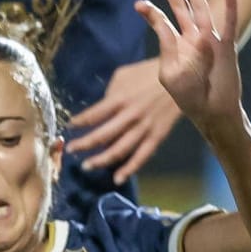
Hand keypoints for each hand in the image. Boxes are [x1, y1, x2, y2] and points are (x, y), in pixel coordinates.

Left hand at [67, 57, 182, 185]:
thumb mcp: (124, 74)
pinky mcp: (157, 136)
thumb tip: (101, 109)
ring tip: (87, 166)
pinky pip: (142, 156)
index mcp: (120, 98)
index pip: (93, 115)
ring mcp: (144, 128)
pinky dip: (130, 169)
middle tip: (71, 150)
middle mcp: (130, 116)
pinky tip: (117, 178)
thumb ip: (110, 92)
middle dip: (84, 145)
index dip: (79, 123)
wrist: (180, 76)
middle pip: (102, 136)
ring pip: (119, 150)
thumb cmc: (148, 73)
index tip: (70, 127)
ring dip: (101, 160)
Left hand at [132, 0, 243, 133]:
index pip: (162, 23)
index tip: (138, 4)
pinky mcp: (226, 47)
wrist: (213, 112)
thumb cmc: (190, 97)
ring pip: (203, 11)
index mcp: (176, 46)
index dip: (151, 13)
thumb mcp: (171, 74)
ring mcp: (211, 40)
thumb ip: (168, 48)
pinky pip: (228, 24)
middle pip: (182, 9)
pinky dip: (229, 8)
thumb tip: (166, 27)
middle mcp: (193, 38)